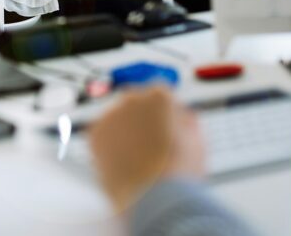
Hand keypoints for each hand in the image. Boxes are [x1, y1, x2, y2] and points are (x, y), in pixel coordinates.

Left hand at [88, 87, 205, 212]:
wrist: (156, 198)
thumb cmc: (178, 173)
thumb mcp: (196, 141)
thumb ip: (186, 121)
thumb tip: (183, 117)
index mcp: (159, 96)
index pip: (158, 93)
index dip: (162, 112)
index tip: (164, 124)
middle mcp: (133, 99)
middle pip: (135, 102)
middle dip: (140, 118)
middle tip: (148, 142)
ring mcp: (111, 115)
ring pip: (117, 118)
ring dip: (123, 130)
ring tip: (136, 157)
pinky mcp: (95, 134)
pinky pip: (102, 133)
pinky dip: (109, 144)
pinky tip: (123, 160)